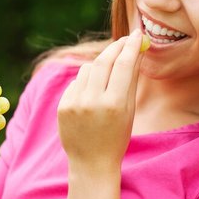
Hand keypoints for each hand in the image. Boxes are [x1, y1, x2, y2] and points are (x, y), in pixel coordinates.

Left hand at [57, 30, 144, 174]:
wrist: (91, 163)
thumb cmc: (117, 136)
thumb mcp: (129, 110)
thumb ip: (131, 79)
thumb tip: (136, 51)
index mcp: (115, 104)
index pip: (123, 65)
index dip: (130, 46)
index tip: (136, 35)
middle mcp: (93, 101)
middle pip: (103, 61)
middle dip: (115, 48)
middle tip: (124, 41)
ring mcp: (75, 103)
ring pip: (87, 68)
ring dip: (100, 65)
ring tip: (108, 77)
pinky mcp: (63, 106)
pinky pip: (76, 82)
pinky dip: (86, 81)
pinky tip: (92, 95)